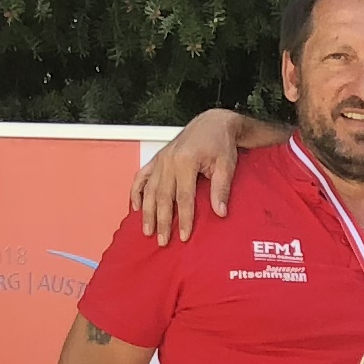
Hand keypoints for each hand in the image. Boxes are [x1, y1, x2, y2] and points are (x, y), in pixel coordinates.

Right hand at [135, 111, 245, 243]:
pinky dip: (136, 192)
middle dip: (162, 221)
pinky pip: (142, 176)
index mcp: (186, 161)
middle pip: (163, 197)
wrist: (213, 122)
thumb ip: (221, 189)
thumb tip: (220, 212)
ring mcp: (161, 160)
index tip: (184, 236)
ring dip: (147, 212)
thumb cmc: (220, 142)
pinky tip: (136, 207)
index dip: (184, 219)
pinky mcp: (157, 158)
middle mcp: (169, 161)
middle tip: (163, 241)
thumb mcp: (227, 164)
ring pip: (149, 190)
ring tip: (147, 231)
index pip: (184, 198)